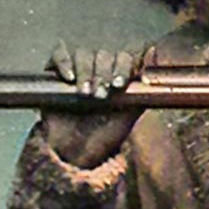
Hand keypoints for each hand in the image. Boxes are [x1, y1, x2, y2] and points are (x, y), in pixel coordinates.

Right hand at [42, 42, 147, 167]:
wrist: (77, 153)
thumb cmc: (104, 136)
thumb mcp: (129, 115)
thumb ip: (140, 94)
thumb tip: (154, 74)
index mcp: (116, 75)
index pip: (122, 57)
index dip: (122, 67)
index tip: (119, 85)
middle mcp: (97, 69)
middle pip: (102, 55)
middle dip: (102, 74)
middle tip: (100, 95)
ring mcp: (75, 69)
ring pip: (82, 55)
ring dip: (85, 72)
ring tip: (86, 94)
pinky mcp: (54, 73)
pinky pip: (59, 54)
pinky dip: (64, 62)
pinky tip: (70, 78)